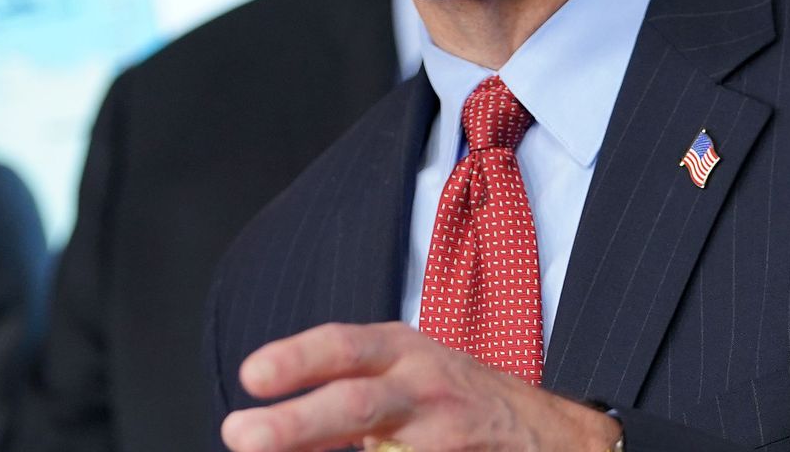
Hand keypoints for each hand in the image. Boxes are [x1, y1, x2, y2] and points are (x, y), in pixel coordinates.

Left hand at [220, 322, 620, 451]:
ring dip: (326, 451)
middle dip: (299, 422)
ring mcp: (445, 436)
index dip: (298, 359)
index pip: (344, 347)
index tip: (251, 376)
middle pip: (357, 403)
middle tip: (242, 436)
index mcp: (402, 352)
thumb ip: (340, 397)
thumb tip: (261, 432)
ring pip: (382, 449)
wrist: (548, 435)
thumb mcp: (401, 377)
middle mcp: (424, 388)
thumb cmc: (453, 402)